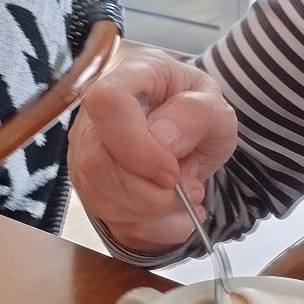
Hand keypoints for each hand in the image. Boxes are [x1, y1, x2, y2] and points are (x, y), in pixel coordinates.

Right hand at [68, 47, 238, 251]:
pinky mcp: (91, 187)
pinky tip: (175, 213)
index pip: (107, 103)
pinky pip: (112, 220)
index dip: (136, 146)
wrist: (191, 135)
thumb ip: (196, 115)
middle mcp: (95, 114)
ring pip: (101, 198)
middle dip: (150, 192)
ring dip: (154, 211)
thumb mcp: (217, 109)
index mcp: (131, 76)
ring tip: (186, 196)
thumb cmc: (198, 113)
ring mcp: (86, 152)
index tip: (172, 170)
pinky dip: (153, 227)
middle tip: (192, 188)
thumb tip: (162, 140)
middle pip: (98, 162)